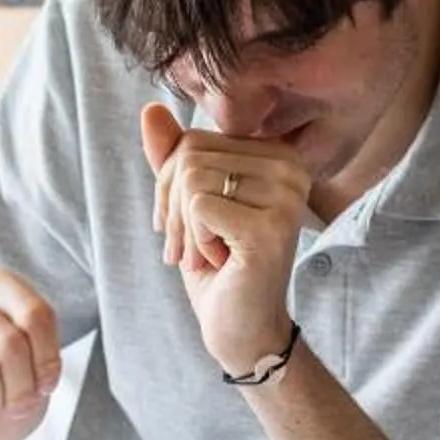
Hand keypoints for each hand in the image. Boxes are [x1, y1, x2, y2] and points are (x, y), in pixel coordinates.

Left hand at [141, 103, 307, 375]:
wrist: (243, 329)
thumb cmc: (216, 266)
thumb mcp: (188, 205)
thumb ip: (173, 157)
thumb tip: (149, 109)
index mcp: (277, 153)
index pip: (193, 141)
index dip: (171, 185)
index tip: (184, 225)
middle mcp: (290, 167)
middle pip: (188, 158)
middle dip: (172, 209)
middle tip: (189, 248)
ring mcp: (285, 196)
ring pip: (190, 181)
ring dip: (182, 230)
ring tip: (204, 256)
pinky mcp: (270, 226)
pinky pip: (198, 207)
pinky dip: (193, 241)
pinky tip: (218, 262)